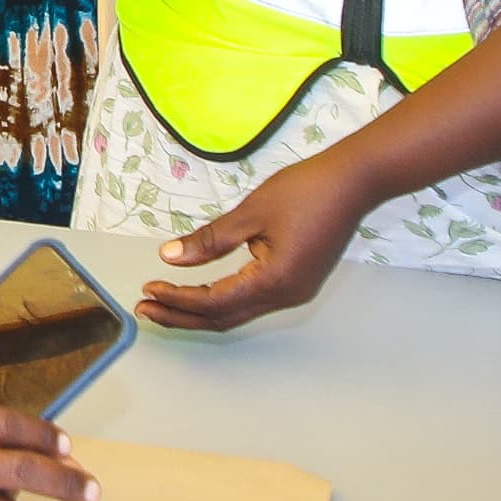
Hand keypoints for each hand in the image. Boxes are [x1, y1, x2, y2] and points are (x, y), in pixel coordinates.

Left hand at [136, 156, 372, 330]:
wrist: (354, 182)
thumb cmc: (305, 190)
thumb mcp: (250, 213)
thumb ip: (209, 240)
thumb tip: (169, 257)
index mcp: (274, 281)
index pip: (213, 301)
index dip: (178, 299)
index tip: (149, 289)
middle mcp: (286, 296)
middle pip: (223, 319)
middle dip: (182, 315)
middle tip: (146, 308)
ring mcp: (295, 293)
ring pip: (238, 314)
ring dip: (200, 311)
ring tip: (166, 302)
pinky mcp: (298, 283)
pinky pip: (253, 302)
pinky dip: (222, 301)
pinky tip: (202, 292)